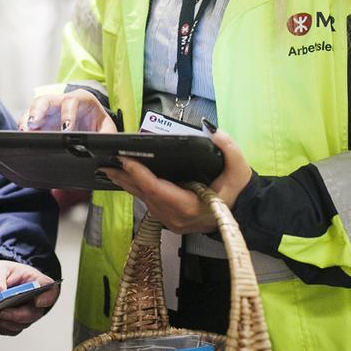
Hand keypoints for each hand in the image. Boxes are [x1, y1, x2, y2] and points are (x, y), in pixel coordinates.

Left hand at [0, 260, 59, 335]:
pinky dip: (3, 327)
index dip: (48, 297)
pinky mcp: (17, 322)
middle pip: (35, 312)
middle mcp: (34, 298)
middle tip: (1, 313)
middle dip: (18, 315)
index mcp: (33, 280)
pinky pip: (13, 330)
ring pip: (24, 323)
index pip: (50, 288)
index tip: (37, 302)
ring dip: (8, 322)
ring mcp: (27, 311)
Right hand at [19, 90, 116, 132]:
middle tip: (33, 125)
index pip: (72, 101)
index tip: (66, 129)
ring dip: (26, 120)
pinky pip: (27, 121)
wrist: (89, 122)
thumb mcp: (106, 128)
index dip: (67, 114)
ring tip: (25, 134)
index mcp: (81, 99)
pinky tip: (22, 139)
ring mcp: (47, 110)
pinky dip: (23, 129)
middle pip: (45, 99)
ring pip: (32, 109)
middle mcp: (60, 101)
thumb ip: (108, 136)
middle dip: (37, 111)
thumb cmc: (97, 123)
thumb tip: (107, 146)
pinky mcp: (39, 120)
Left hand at [102, 123, 252, 233]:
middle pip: (144, 194)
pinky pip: (148, 201)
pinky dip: (136, 187)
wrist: (245, 211)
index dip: (139, 173)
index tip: (125, 157)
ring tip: (109, 167)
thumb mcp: (239, 168)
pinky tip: (125, 176)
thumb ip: (228, 148)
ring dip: (127, 182)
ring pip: (143, 199)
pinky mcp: (170, 217)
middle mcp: (176, 217)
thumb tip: (210, 130)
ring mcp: (172, 220)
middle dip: (125, 176)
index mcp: (190, 207)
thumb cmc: (239, 190)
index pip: (157, 189)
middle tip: (106, 162)